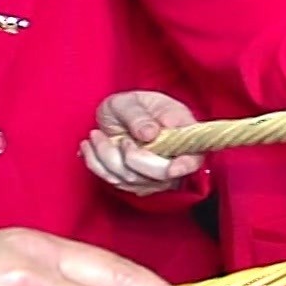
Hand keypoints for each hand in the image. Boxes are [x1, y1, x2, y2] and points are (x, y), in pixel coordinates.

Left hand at [82, 91, 203, 195]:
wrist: (118, 116)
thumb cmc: (131, 106)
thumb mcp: (131, 102)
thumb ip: (139, 116)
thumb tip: (151, 134)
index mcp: (184, 135)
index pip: (194, 159)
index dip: (185, 166)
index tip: (172, 168)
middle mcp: (174, 160)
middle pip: (161, 176)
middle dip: (133, 159)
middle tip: (120, 138)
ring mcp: (156, 176)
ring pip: (131, 180)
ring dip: (106, 156)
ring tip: (97, 135)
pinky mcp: (136, 183)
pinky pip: (113, 181)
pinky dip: (96, 163)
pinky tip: (92, 146)